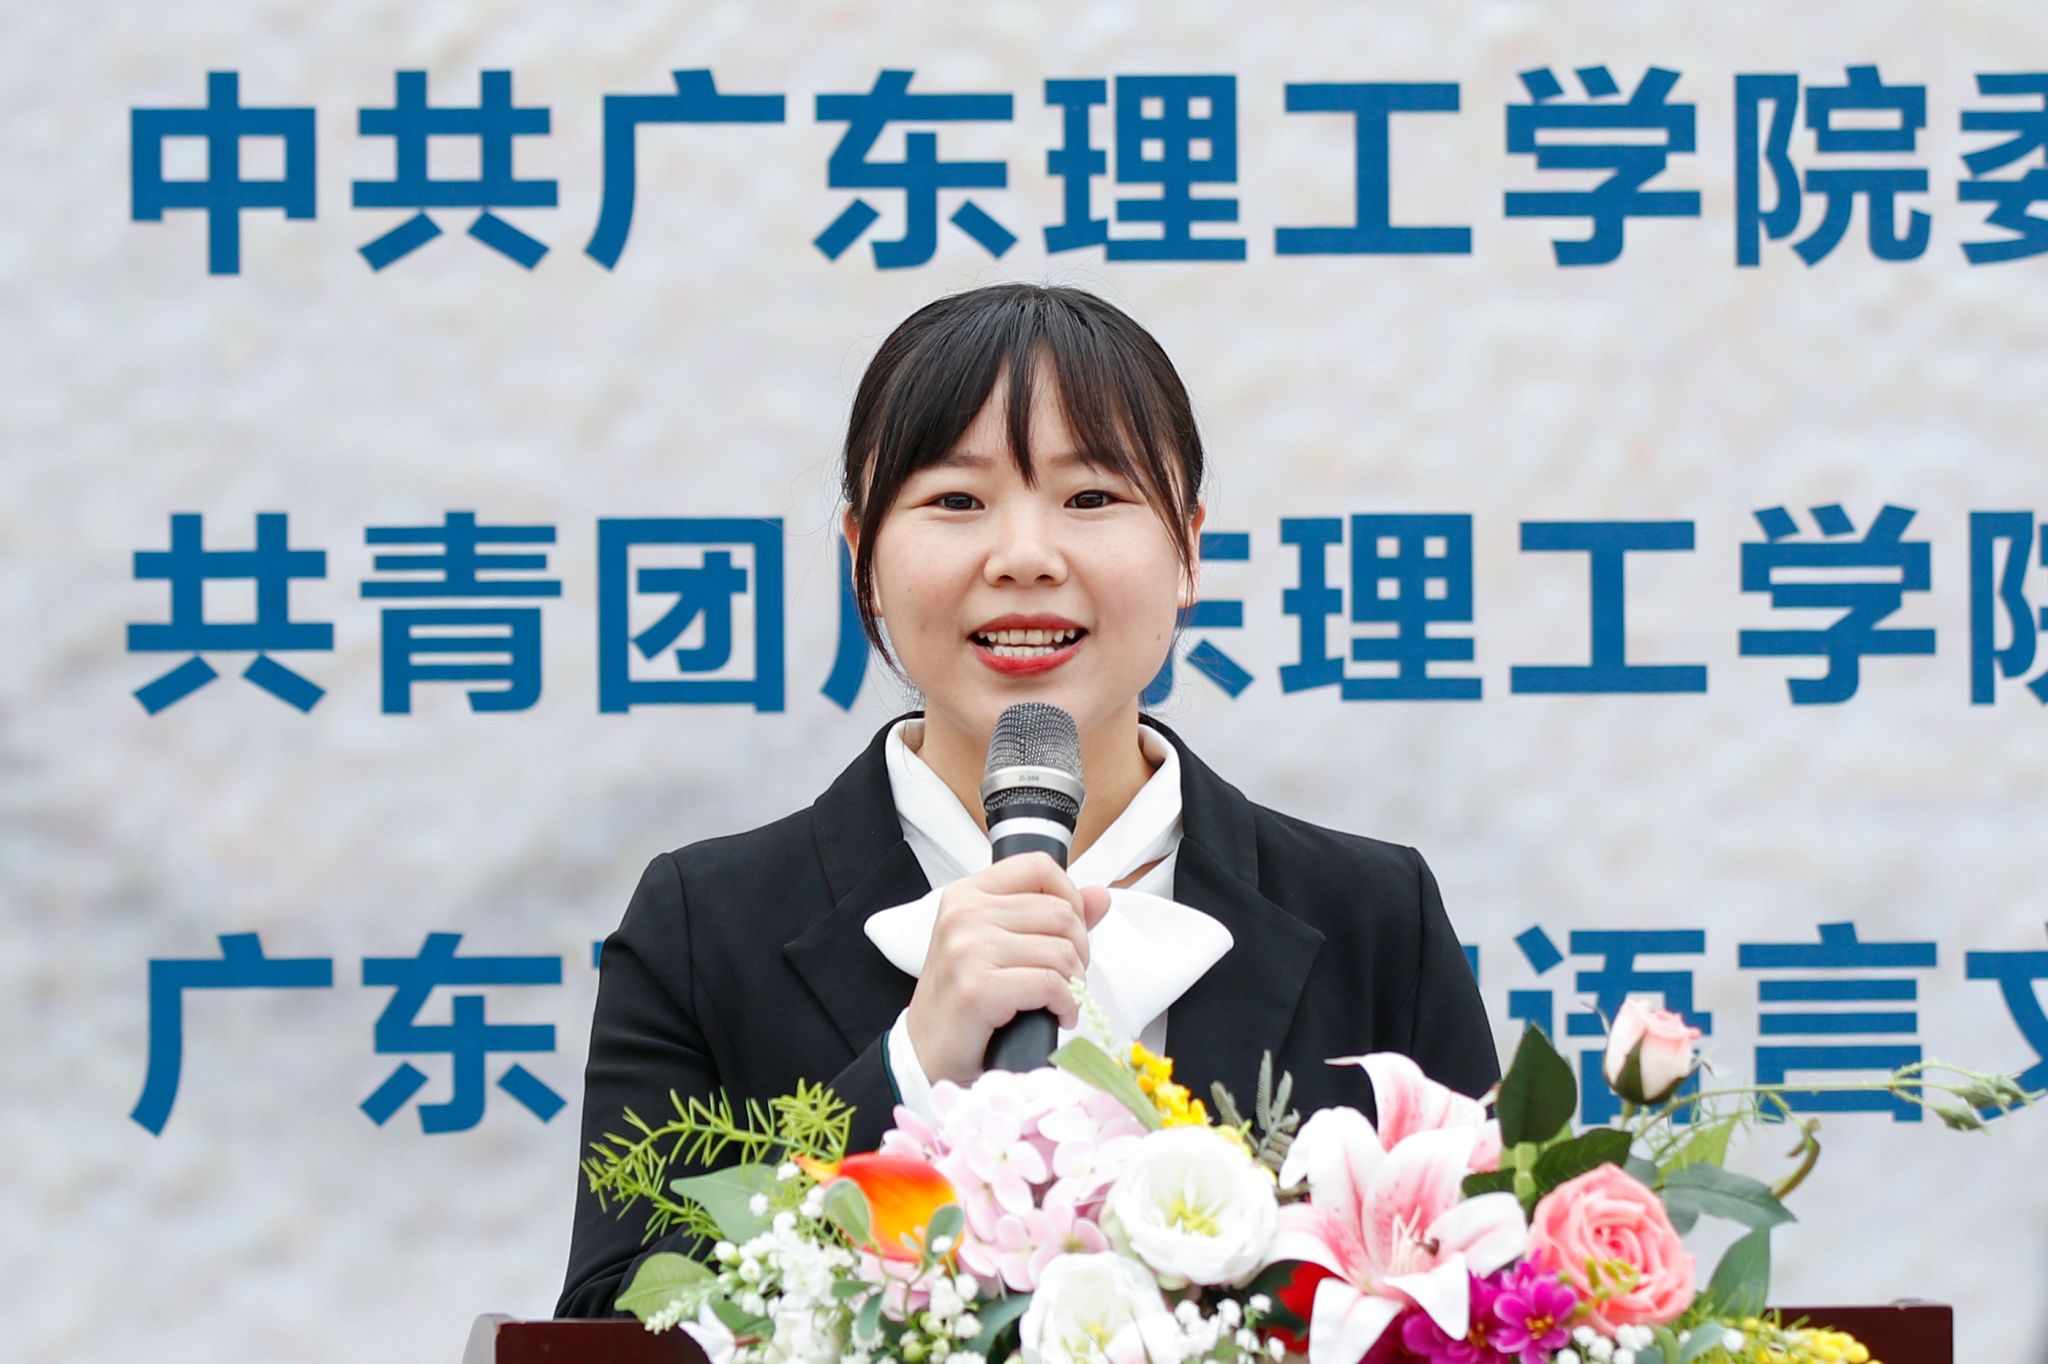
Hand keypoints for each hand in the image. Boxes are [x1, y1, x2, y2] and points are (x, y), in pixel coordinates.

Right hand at [904, 852, 1112, 1085]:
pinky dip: (1067, 1005)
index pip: (1037, 866)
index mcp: (967, 895)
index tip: (1070, 929)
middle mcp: (964, 915)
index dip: (1069, 896)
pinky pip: (1052, 985)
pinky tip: (1059, 1015)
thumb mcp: (999, 944)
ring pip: (1062, 950)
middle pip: (1060, 913)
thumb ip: (1050, 915)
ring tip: (1060, 998)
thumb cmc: (961, 1000)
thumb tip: (1099, 895)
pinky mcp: (979, 988)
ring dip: (1075, 982)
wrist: (925, 1052)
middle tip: (1067, 976)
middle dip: (1079, 950)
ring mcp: (968, 950)